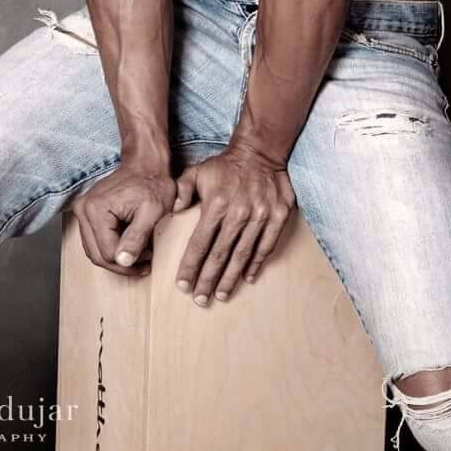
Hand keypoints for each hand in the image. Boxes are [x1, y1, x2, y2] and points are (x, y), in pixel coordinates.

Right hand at [72, 158, 176, 276]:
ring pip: (94, 251)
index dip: (128, 264)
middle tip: (144, 264)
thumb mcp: (152, 212)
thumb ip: (136, 238)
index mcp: (96, 209)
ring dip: (116, 258)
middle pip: (97, 255)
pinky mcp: (87, 213)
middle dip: (122, 264)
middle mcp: (83, 209)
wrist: (146, 164)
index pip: (107, 253)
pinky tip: (129, 246)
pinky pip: (95, 241)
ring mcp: (82, 210)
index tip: (148, 261)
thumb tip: (123, 262)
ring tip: (139, 256)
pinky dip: (111, 247)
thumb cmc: (152, 184)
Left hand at [172, 143, 295, 304]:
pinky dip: (257, 264)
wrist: (261, 151)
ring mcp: (259, 216)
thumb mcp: (197, 171)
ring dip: (231, 278)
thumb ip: (182, 190)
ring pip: (242, 255)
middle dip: (208, 280)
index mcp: (216, 205)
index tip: (183, 285)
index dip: (191, 266)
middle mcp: (238, 213)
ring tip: (222, 295)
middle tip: (200, 299)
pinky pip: (266, 246)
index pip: (200, 243)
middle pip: (220, 255)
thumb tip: (174, 211)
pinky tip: (248, 278)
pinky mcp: (277, 217)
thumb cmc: (226, 165)